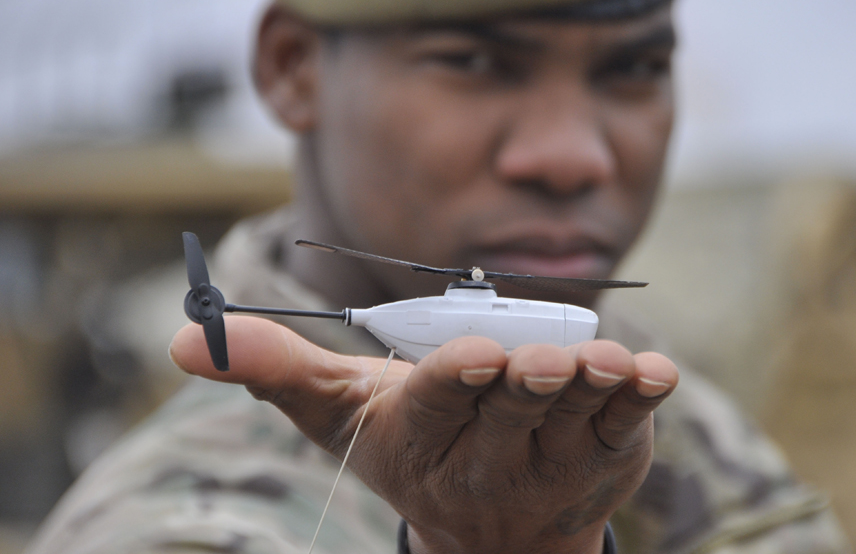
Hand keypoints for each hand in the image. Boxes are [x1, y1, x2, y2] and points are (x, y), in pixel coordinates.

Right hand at [170, 317, 677, 553]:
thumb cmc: (416, 445)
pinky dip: (643, 398)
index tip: (480, 355)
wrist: (496, 533)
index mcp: (422, 440)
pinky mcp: (607, 453)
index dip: (457, 381)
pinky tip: (654, 375)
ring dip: (594, 386)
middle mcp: (487, 461)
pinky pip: (628, 425)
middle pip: (509, 411)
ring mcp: (552, 462)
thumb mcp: (343, 411)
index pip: (437, 407)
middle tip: (538, 362)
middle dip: (527, 382)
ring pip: (575, 416)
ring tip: (611, 362)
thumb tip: (181, 342)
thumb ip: (278, 370)